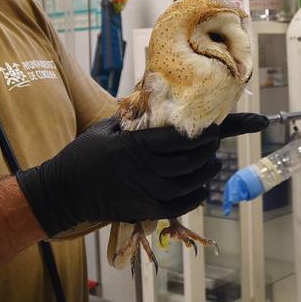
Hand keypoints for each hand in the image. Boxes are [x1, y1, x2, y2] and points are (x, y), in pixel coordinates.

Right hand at [17, 113, 268, 235]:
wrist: (64, 191)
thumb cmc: (86, 154)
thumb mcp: (109, 126)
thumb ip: (137, 115)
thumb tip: (162, 91)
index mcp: (135, 144)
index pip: (182, 136)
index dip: (212, 129)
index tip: (236, 121)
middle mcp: (143, 169)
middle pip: (193, 158)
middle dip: (210, 146)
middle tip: (215, 137)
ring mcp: (145, 192)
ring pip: (192, 181)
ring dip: (207, 169)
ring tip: (211, 159)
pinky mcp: (145, 210)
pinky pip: (182, 203)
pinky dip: (197, 194)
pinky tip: (201, 184)